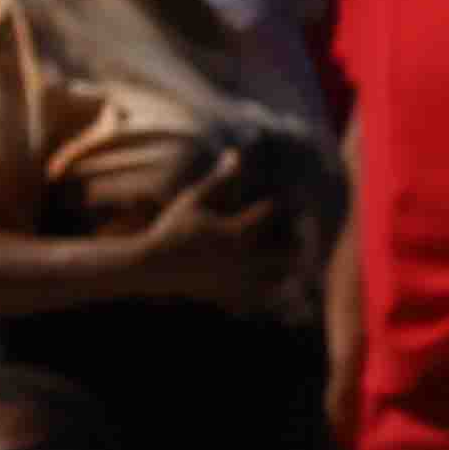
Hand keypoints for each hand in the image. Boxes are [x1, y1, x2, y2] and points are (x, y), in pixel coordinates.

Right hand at [134, 166, 297, 304]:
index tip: (288, 200)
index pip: (277, 212)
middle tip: (294, 229)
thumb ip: (221, 179)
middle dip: (297, 237)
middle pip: (291, 249)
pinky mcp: (233, 295)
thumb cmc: (172, 227)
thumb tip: (236, 154)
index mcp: (236, 231)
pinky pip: (267, 295)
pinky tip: (267, 270)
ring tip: (281, 250)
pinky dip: (274, 284)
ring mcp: (239, 280)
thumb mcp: (195, 200)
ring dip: (289, 263)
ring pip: (284, 276)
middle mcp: (242, 258)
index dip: (287, 202)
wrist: (151, 266)